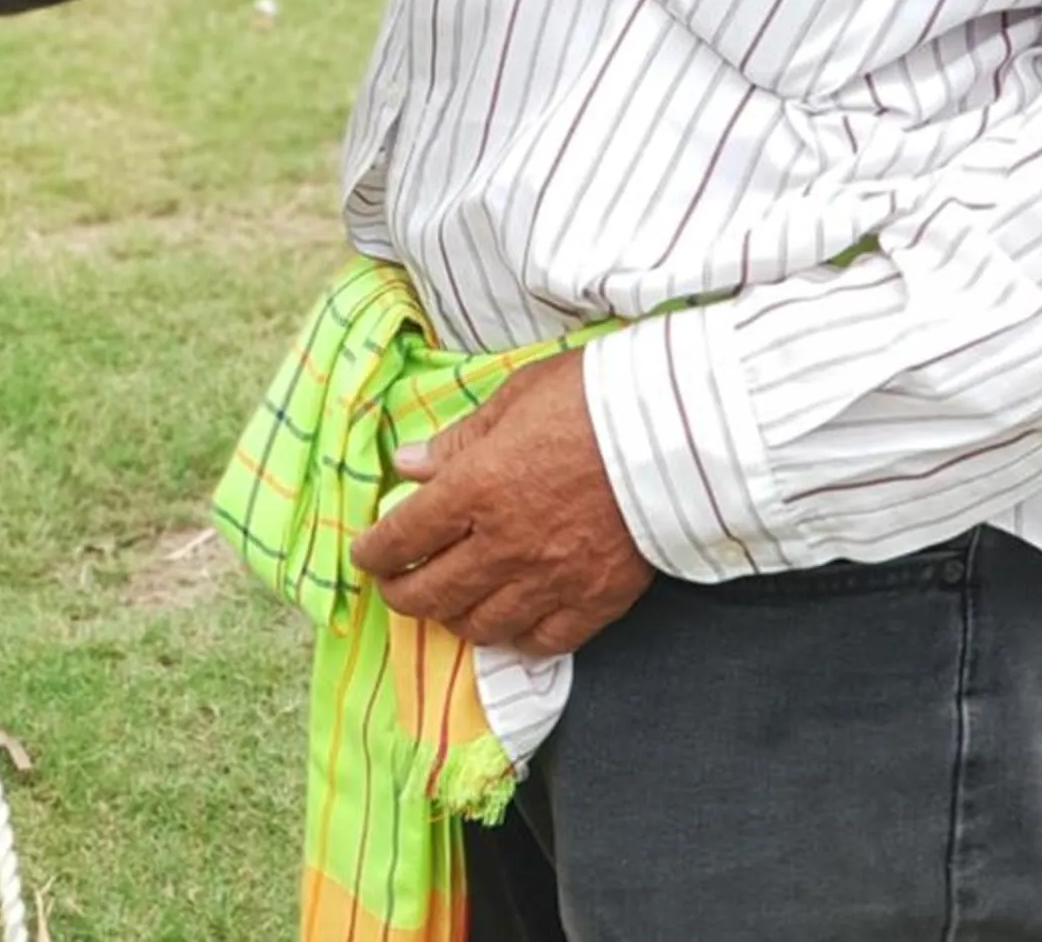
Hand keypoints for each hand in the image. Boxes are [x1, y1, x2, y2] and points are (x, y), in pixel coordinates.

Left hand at [347, 351, 653, 659]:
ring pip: (482, 626)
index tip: (364, 555)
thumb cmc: (590, 399)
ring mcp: (550, 580)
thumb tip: (408, 465)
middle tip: (395, 588)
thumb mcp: (513, 399)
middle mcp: (504, 544)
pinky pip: (542, 641)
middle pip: (433, 593)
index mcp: (477, 488)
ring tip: (449, 605)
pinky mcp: (594, 601)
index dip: (375, 553)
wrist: (676, 431)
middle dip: (402, 595)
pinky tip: (510, 626)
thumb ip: (458, 441)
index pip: (405, 536)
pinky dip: (518, 640)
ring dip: (455, 618)